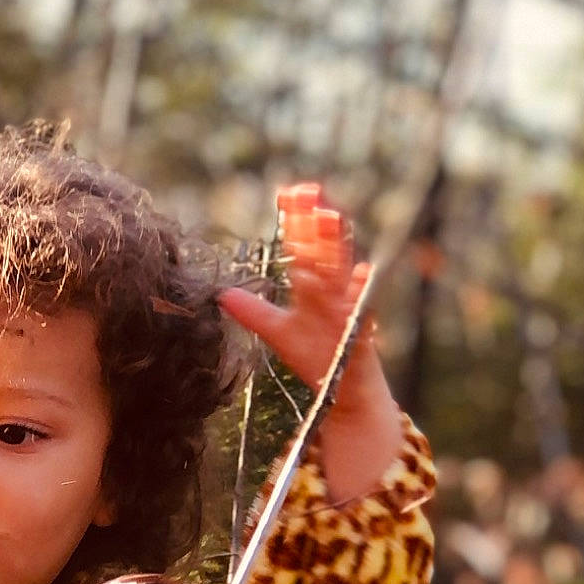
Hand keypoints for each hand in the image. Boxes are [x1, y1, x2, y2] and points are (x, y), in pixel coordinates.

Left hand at [218, 183, 404, 503]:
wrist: (346, 393)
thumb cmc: (317, 357)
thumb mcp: (278, 333)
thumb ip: (254, 312)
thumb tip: (222, 294)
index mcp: (316, 289)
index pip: (303, 247)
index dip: (296, 221)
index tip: (287, 192)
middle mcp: (335, 294)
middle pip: (324, 250)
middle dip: (317, 221)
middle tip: (309, 189)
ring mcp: (350, 312)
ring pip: (342, 274)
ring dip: (337, 246)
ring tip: (329, 217)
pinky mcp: (361, 337)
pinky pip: (361, 313)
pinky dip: (360, 296)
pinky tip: (361, 275)